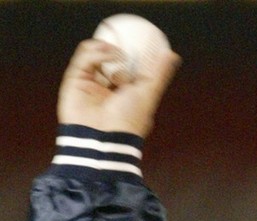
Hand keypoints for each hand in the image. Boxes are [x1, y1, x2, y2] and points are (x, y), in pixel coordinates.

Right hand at [57, 39, 180, 137]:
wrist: (103, 136)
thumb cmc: (130, 118)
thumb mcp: (148, 92)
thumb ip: (159, 73)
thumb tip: (172, 54)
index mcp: (125, 93)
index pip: (128, 67)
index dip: (133, 53)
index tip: (143, 40)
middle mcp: (106, 88)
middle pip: (109, 59)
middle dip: (117, 46)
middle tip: (128, 39)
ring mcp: (89, 84)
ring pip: (95, 55)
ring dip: (107, 48)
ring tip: (120, 52)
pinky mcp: (74, 81)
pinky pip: (84, 59)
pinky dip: (96, 52)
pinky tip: (111, 53)